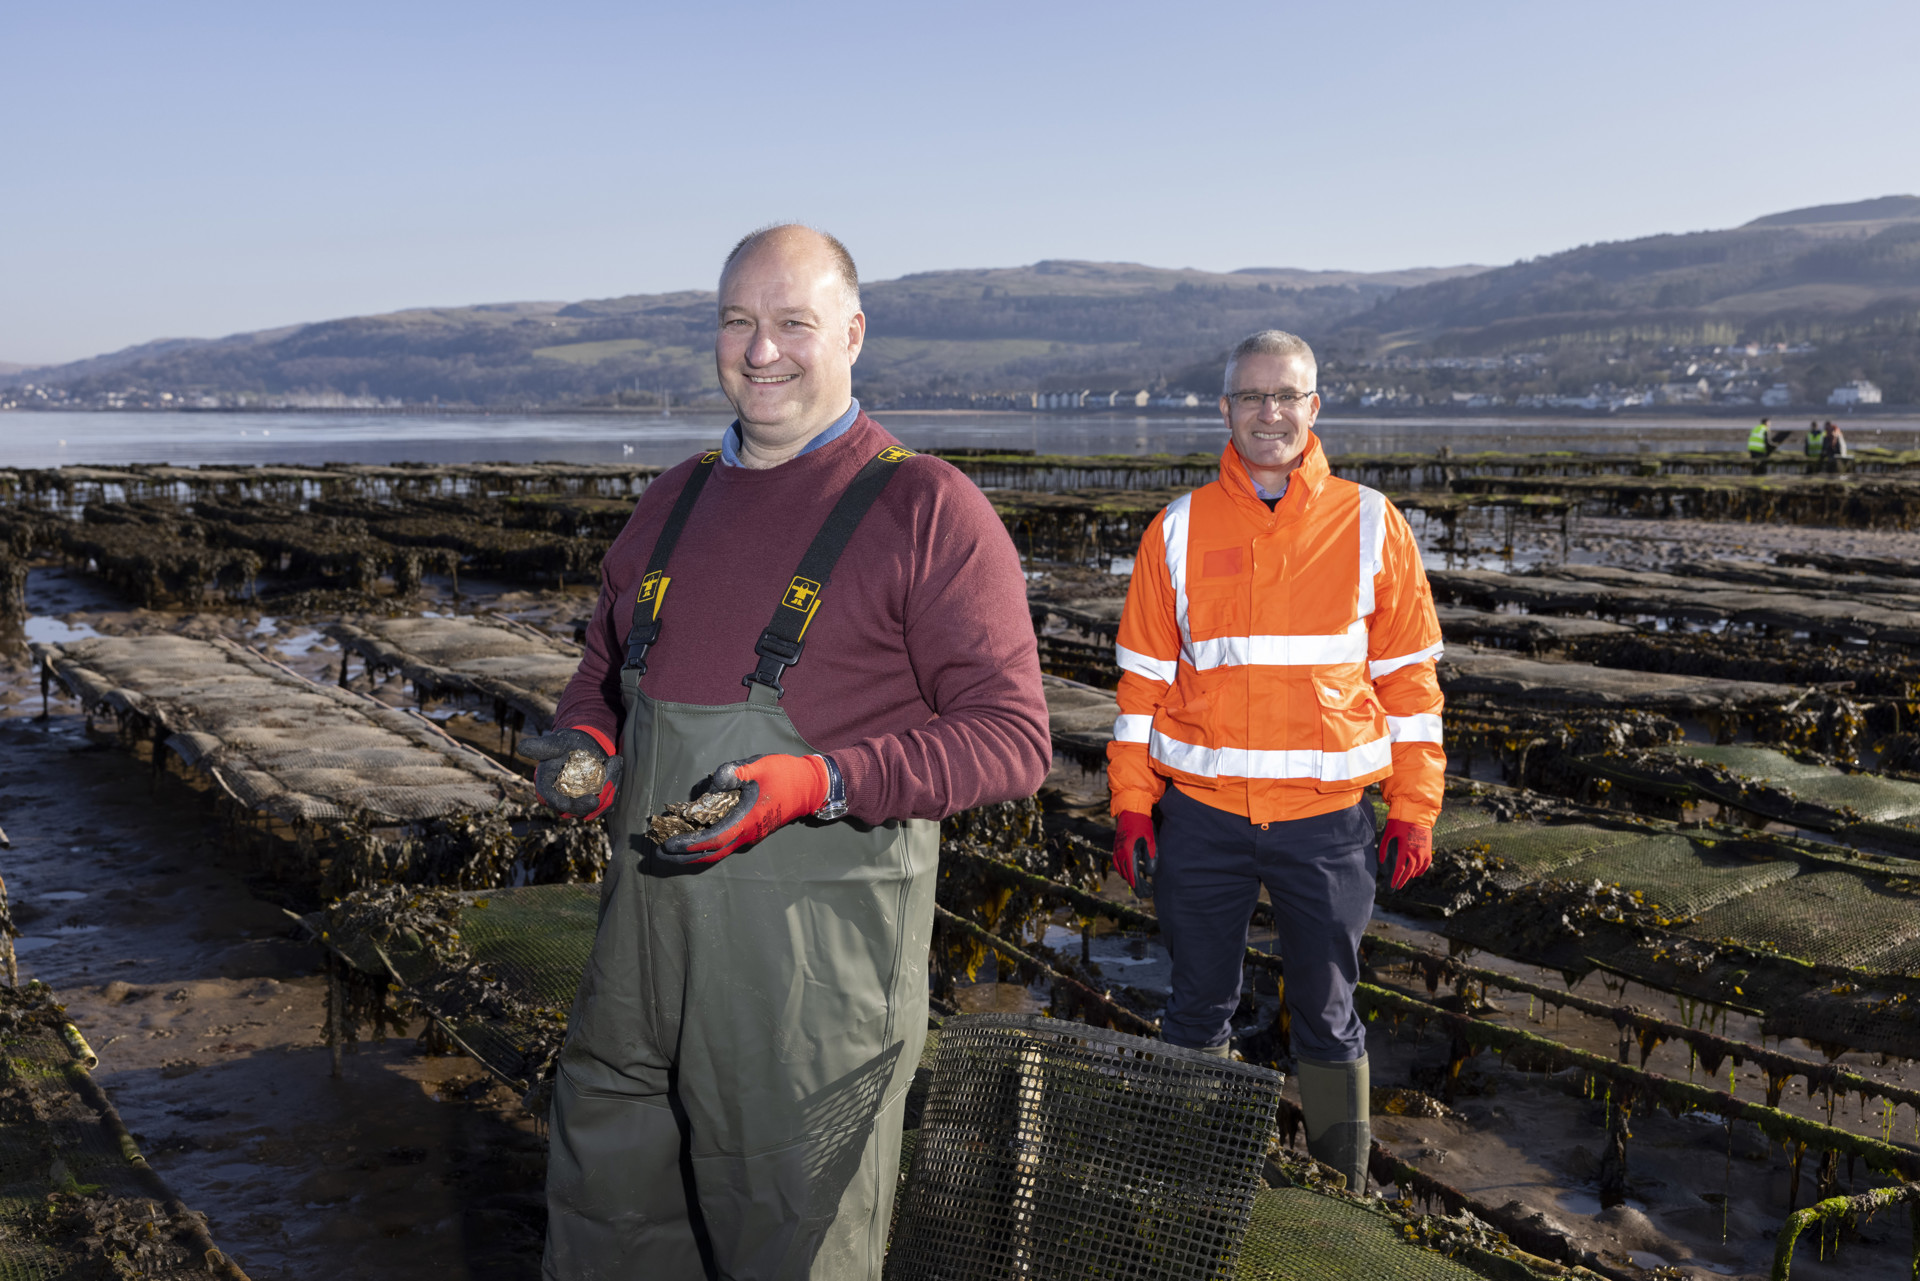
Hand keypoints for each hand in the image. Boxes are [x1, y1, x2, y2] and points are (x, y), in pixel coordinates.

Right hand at [519, 727, 622, 819]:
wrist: (585, 745)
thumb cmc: (566, 744)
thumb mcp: (556, 743)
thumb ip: (542, 747)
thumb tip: (521, 748)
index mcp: (549, 786)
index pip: (552, 799)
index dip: (560, 803)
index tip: (566, 805)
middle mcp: (565, 798)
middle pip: (578, 808)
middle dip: (590, 802)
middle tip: (603, 788)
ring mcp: (583, 801)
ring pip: (598, 805)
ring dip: (608, 786)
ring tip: (613, 762)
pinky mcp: (598, 800)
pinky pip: (609, 799)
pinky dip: (615, 783)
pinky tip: (615, 763)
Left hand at [658, 754, 829, 864]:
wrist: (811, 786)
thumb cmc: (785, 774)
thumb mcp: (758, 765)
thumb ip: (733, 772)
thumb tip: (714, 783)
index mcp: (747, 820)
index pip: (712, 840)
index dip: (688, 845)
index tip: (667, 846)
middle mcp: (747, 833)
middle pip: (711, 854)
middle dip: (684, 857)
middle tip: (660, 854)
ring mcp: (750, 834)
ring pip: (717, 851)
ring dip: (693, 852)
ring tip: (670, 848)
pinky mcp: (751, 830)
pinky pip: (724, 843)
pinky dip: (704, 844)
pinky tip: (692, 836)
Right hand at [1112, 811, 1156, 899]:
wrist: (1130, 809)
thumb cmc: (1143, 824)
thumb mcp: (1151, 840)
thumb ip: (1151, 857)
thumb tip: (1149, 873)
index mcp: (1128, 853)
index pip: (1132, 875)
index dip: (1138, 886)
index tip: (1144, 894)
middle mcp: (1120, 853)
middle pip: (1126, 875)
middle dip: (1135, 885)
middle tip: (1145, 892)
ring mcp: (1116, 849)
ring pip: (1120, 870)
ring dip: (1128, 878)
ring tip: (1139, 884)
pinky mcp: (1116, 846)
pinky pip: (1117, 863)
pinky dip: (1122, 870)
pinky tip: (1129, 871)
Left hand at [1378, 819, 1431, 890]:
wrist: (1416, 814)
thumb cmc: (1399, 822)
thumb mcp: (1388, 833)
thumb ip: (1383, 848)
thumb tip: (1381, 861)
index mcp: (1405, 849)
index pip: (1400, 869)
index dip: (1396, 878)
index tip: (1392, 885)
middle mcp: (1415, 852)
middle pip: (1409, 871)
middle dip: (1403, 880)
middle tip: (1398, 885)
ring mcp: (1423, 851)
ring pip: (1418, 869)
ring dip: (1411, 875)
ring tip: (1405, 879)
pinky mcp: (1428, 849)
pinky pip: (1427, 864)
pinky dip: (1422, 870)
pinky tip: (1416, 874)